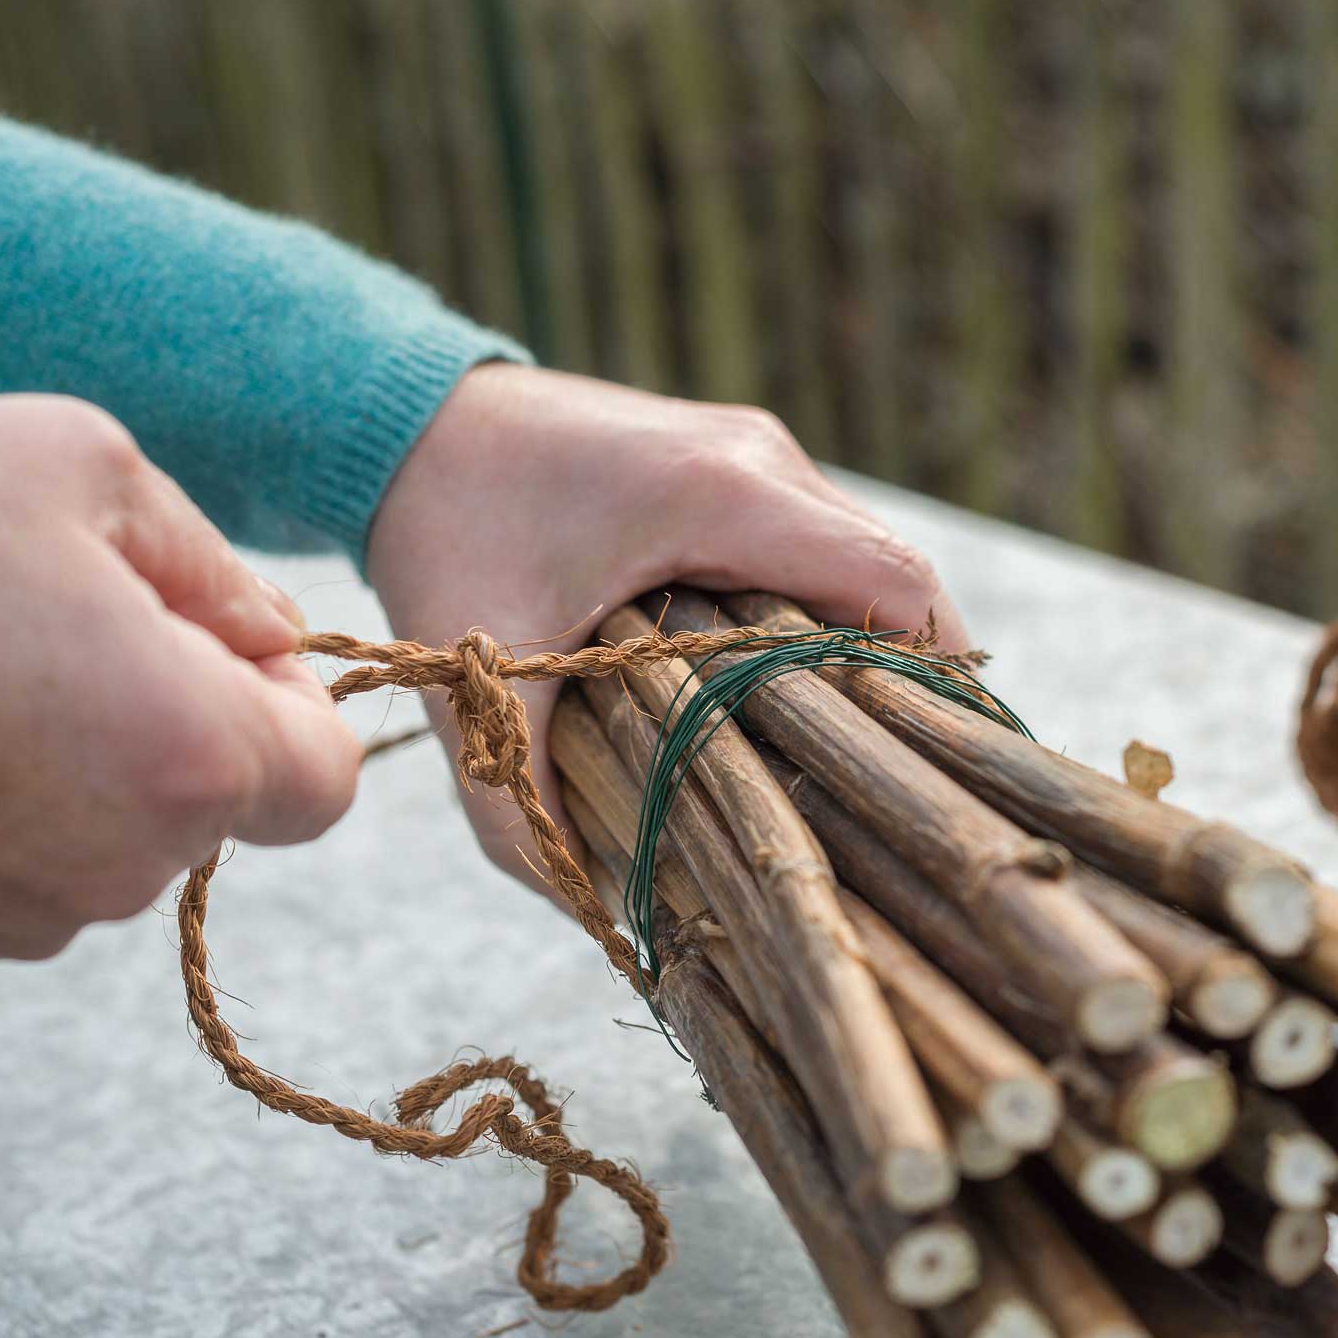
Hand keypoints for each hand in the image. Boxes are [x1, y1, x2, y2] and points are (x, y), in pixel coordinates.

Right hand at [0, 396, 361, 971]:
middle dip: (165, 716)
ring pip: (105, 840)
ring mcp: (16, 920)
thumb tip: (268, 632)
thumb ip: (212, 563)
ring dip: (70, 763)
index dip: (287, 706)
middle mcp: (121, 866)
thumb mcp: (79, 469)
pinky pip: (8, 873)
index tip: (207, 639)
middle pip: (207, 805)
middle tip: (51, 623)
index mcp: (192, 757)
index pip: (324, 779)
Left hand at [365, 365, 967, 895]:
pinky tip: (793, 695)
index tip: (930, 773)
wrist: (403, 418)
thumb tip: (601, 918)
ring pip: (864, 564)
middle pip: (897, 581)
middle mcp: (762, 462)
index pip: (894, 586)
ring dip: (866, 652)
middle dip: (906, 685)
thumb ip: (526, 807)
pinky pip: (820, 549)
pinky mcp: (738, 468)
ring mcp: (757, 456)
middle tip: (893, 786)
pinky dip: (825, 620)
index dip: (934, 683)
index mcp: (724, 495)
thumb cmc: (442, 530)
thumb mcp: (476, 680)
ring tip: (848, 754)